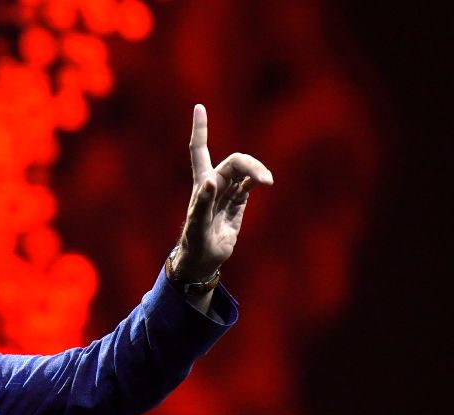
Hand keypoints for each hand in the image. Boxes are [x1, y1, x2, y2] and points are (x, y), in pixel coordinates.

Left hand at [174, 104, 273, 279]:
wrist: (203, 260)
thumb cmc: (195, 243)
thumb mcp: (197, 225)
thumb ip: (204, 204)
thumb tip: (212, 183)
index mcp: (201, 184)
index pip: (199, 150)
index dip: (201, 129)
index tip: (199, 107)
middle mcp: (214, 184)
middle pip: (235, 161)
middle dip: (250, 165)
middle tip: (264, 181)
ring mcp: (227, 192)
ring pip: (244, 171)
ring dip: (257, 172)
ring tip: (267, 183)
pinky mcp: (237, 203)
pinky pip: (249, 185)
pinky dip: (257, 180)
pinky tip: (263, 183)